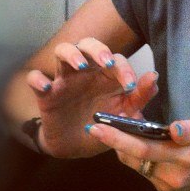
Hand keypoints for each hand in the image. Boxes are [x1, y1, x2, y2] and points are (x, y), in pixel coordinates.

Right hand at [26, 37, 158, 157]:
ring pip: (63, 50)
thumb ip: (140, 96)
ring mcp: (65, 79)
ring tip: (79, 66)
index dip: (125, 68)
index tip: (131, 86)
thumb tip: (154, 77)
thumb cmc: (104, 123)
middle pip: (88, 43)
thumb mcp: (125, 114)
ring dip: (71, 53)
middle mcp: (86, 71)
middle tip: (107, 62)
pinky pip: (35, 79)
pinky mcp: (46, 94)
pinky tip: (46, 87)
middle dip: (98, 49)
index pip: (116, 59)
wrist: (78, 147)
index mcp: (107, 74)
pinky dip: (38, 79)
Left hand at [86, 112, 189, 190]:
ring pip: (136, 164)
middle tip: (101, 121)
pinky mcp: (166, 188)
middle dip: (114, 140)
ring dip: (124, 146)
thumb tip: (173, 128)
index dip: (117, 138)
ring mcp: (168, 185)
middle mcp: (172, 176)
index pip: (143, 148)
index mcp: (185, 157)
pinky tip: (136, 138)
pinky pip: (144, 168)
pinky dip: (136, 153)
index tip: (97, 127)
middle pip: (134, 158)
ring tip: (118, 125)